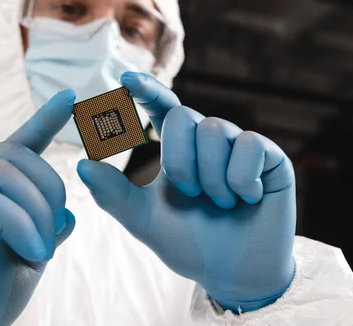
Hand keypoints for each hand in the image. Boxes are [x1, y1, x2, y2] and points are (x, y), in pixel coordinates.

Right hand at [0, 90, 76, 325]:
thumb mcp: (27, 261)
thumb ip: (45, 232)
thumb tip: (69, 214)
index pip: (17, 147)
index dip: (44, 121)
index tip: (70, 98)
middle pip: (15, 153)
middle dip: (51, 185)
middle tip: (56, 228)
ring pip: (3, 171)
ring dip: (38, 208)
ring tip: (41, 248)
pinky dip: (20, 222)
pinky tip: (33, 252)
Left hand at [77, 73, 295, 312]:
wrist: (233, 274)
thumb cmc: (190, 245)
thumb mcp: (146, 221)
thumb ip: (115, 195)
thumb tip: (81, 164)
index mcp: (179, 149)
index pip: (162, 107)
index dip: (146, 89)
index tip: (124, 79)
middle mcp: (209, 141)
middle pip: (185, 116)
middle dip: (180, 161)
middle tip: (193, 195)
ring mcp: (240, 146)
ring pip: (214, 129)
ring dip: (211, 177)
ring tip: (222, 203)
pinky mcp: (271, 157)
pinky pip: (249, 144)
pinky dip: (241, 179)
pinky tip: (249, 198)